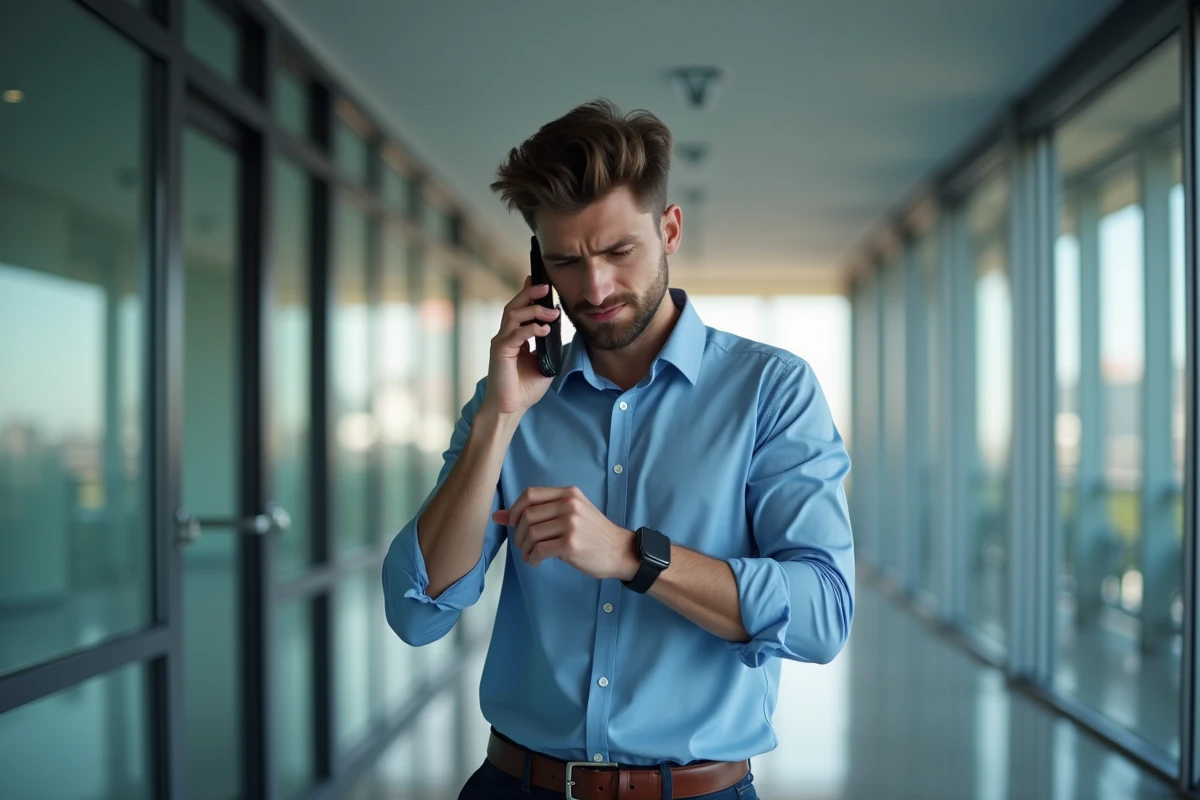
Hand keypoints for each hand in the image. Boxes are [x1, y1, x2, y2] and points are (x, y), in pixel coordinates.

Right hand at [480, 276, 561, 417]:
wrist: (511, 408)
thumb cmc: (525, 388)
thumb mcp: (544, 362)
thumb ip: (549, 345)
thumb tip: (558, 328)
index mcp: (514, 337)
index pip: (520, 309)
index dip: (529, 294)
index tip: (542, 282)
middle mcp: (505, 336)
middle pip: (514, 306)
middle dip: (530, 293)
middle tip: (546, 286)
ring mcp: (501, 343)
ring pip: (513, 315)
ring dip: (534, 310)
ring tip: (552, 312)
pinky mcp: (500, 352)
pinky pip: (516, 334)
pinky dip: (531, 329)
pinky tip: (545, 330)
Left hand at [492, 486, 638, 580]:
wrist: (620, 551)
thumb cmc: (593, 533)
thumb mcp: (570, 514)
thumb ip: (538, 512)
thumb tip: (498, 516)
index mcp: (568, 494)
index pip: (530, 494)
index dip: (515, 509)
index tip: (513, 523)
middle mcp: (569, 505)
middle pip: (527, 515)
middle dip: (519, 534)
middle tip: (524, 545)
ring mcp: (571, 524)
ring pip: (531, 533)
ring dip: (525, 548)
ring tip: (530, 554)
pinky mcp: (571, 544)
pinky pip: (539, 550)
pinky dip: (532, 558)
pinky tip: (536, 561)